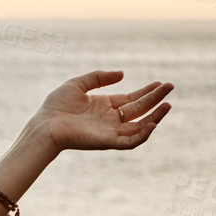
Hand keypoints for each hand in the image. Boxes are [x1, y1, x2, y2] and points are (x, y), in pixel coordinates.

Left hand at [29, 70, 173, 152]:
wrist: (45, 125)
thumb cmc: (56, 106)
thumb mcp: (78, 84)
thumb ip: (100, 78)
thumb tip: (123, 74)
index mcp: (105, 106)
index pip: (132, 99)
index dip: (147, 92)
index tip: (160, 83)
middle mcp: (110, 119)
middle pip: (139, 110)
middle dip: (155, 99)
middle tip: (170, 87)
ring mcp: (110, 131)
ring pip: (140, 127)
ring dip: (155, 116)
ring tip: (168, 104)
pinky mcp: (107, 142)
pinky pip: (130, 142)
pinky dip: (143, 134)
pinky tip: (153, 123)